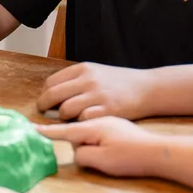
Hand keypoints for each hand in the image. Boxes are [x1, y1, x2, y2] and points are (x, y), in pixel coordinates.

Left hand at [37, 62, 154, 120]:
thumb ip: (75, 81)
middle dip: (44, 106)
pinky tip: (85, 122)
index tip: (45, 101)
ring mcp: (97, 96)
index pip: (51, 82)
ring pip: (65, 110)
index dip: (45, 94)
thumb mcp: (96, 72)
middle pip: (52, 95)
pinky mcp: (106, 111)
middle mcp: (88, 80)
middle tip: (45, 113)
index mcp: (83, 69)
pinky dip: (80, 123)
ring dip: (63, 117)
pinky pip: (82, 120)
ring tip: (68, 118)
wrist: (147, 88)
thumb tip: (52, 94)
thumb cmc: (119, 82)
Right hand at [38, 117, 158, 176]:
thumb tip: (75, 151)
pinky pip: (95, 125)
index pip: (64, 130)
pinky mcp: (116, 125)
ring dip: (82, 136)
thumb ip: (82, 155)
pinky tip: (103, 145)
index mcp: (92, 127)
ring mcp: (108, 120)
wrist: (159, 151)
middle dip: (68, 137)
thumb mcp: (103, 162)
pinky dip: (91, 133)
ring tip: (98, 152)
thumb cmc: (131, 158)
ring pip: (84, 126)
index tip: (31, 128)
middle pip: (72, 126)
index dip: (47, 131)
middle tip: (83, 153)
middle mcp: (98, 120)